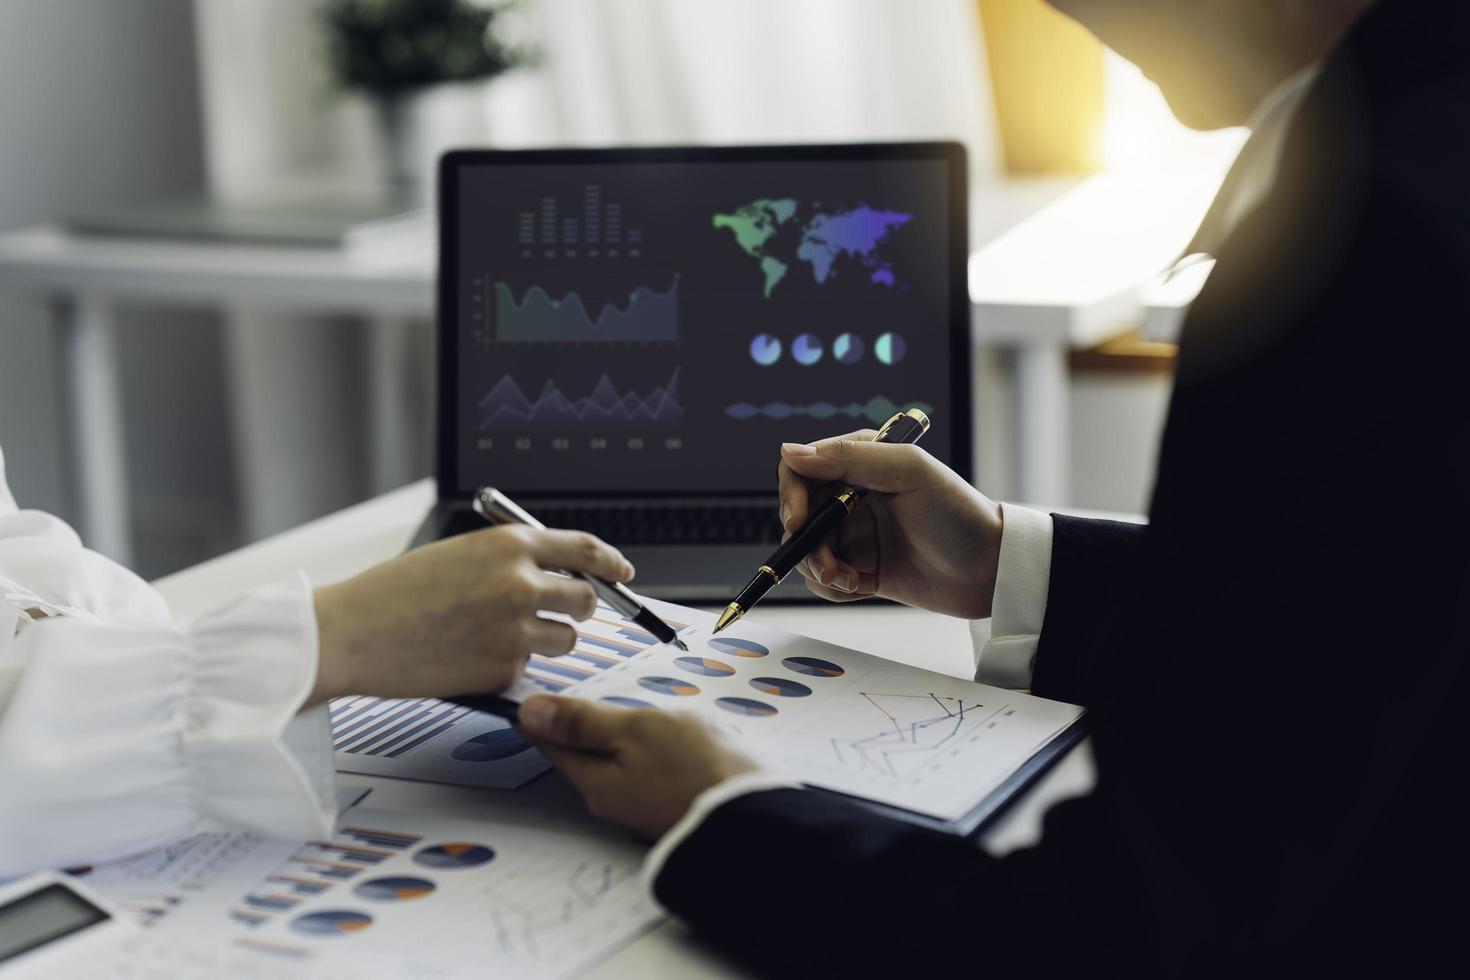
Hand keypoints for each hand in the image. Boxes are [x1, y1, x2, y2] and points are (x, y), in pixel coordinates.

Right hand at [308, 527, 633, 703]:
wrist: (352, 632)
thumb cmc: (394, 593)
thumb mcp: (460, 554)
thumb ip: (509, 560)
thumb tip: (553, 574)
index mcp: (511, 545)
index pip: (584, 549)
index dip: (610, 562)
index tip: (622, 573)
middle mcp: (522, 584)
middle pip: (586, 599)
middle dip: (578, 608)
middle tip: (559, 613)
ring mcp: (516, 629)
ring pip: (565, 639)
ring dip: (545, 640)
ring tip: (498, 636)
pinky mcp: (504, 669)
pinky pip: (528, 669)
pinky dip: (509, 666)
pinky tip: (469, 656)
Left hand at [518, 696, 759, 839]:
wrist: (752, 815)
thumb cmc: (695, 769)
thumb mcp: (635, 729)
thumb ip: (584, 721)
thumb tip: (529, 713)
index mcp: (595, 782)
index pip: (552, 743)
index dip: (539, 716)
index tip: (527, 697)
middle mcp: (612, 801)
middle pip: (584, 755)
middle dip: (579, 726)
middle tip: (571, 695)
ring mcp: (641, 806)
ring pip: (616, 762)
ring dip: (616, 736)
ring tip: (622, 709)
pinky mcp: (669, 804)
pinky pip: (644, 771)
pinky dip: (646, 750)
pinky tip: (662, 735)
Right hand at [778, 433, 1003, 617]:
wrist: (990, 571)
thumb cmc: (959, 515)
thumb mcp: (908, 473)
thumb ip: (849, 457)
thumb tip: (789, 451)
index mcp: (863, 461)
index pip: (802, 469)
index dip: (791, 495)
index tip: (798, 523)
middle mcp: (853, 494)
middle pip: (798, 515)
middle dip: (807, 544)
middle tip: (830, 565)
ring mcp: (856, 533)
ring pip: (807, 551)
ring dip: (821, 569)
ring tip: (852, 579)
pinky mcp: (862, 567)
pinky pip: (824, 579)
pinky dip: (835, 587)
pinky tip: (864, 587)